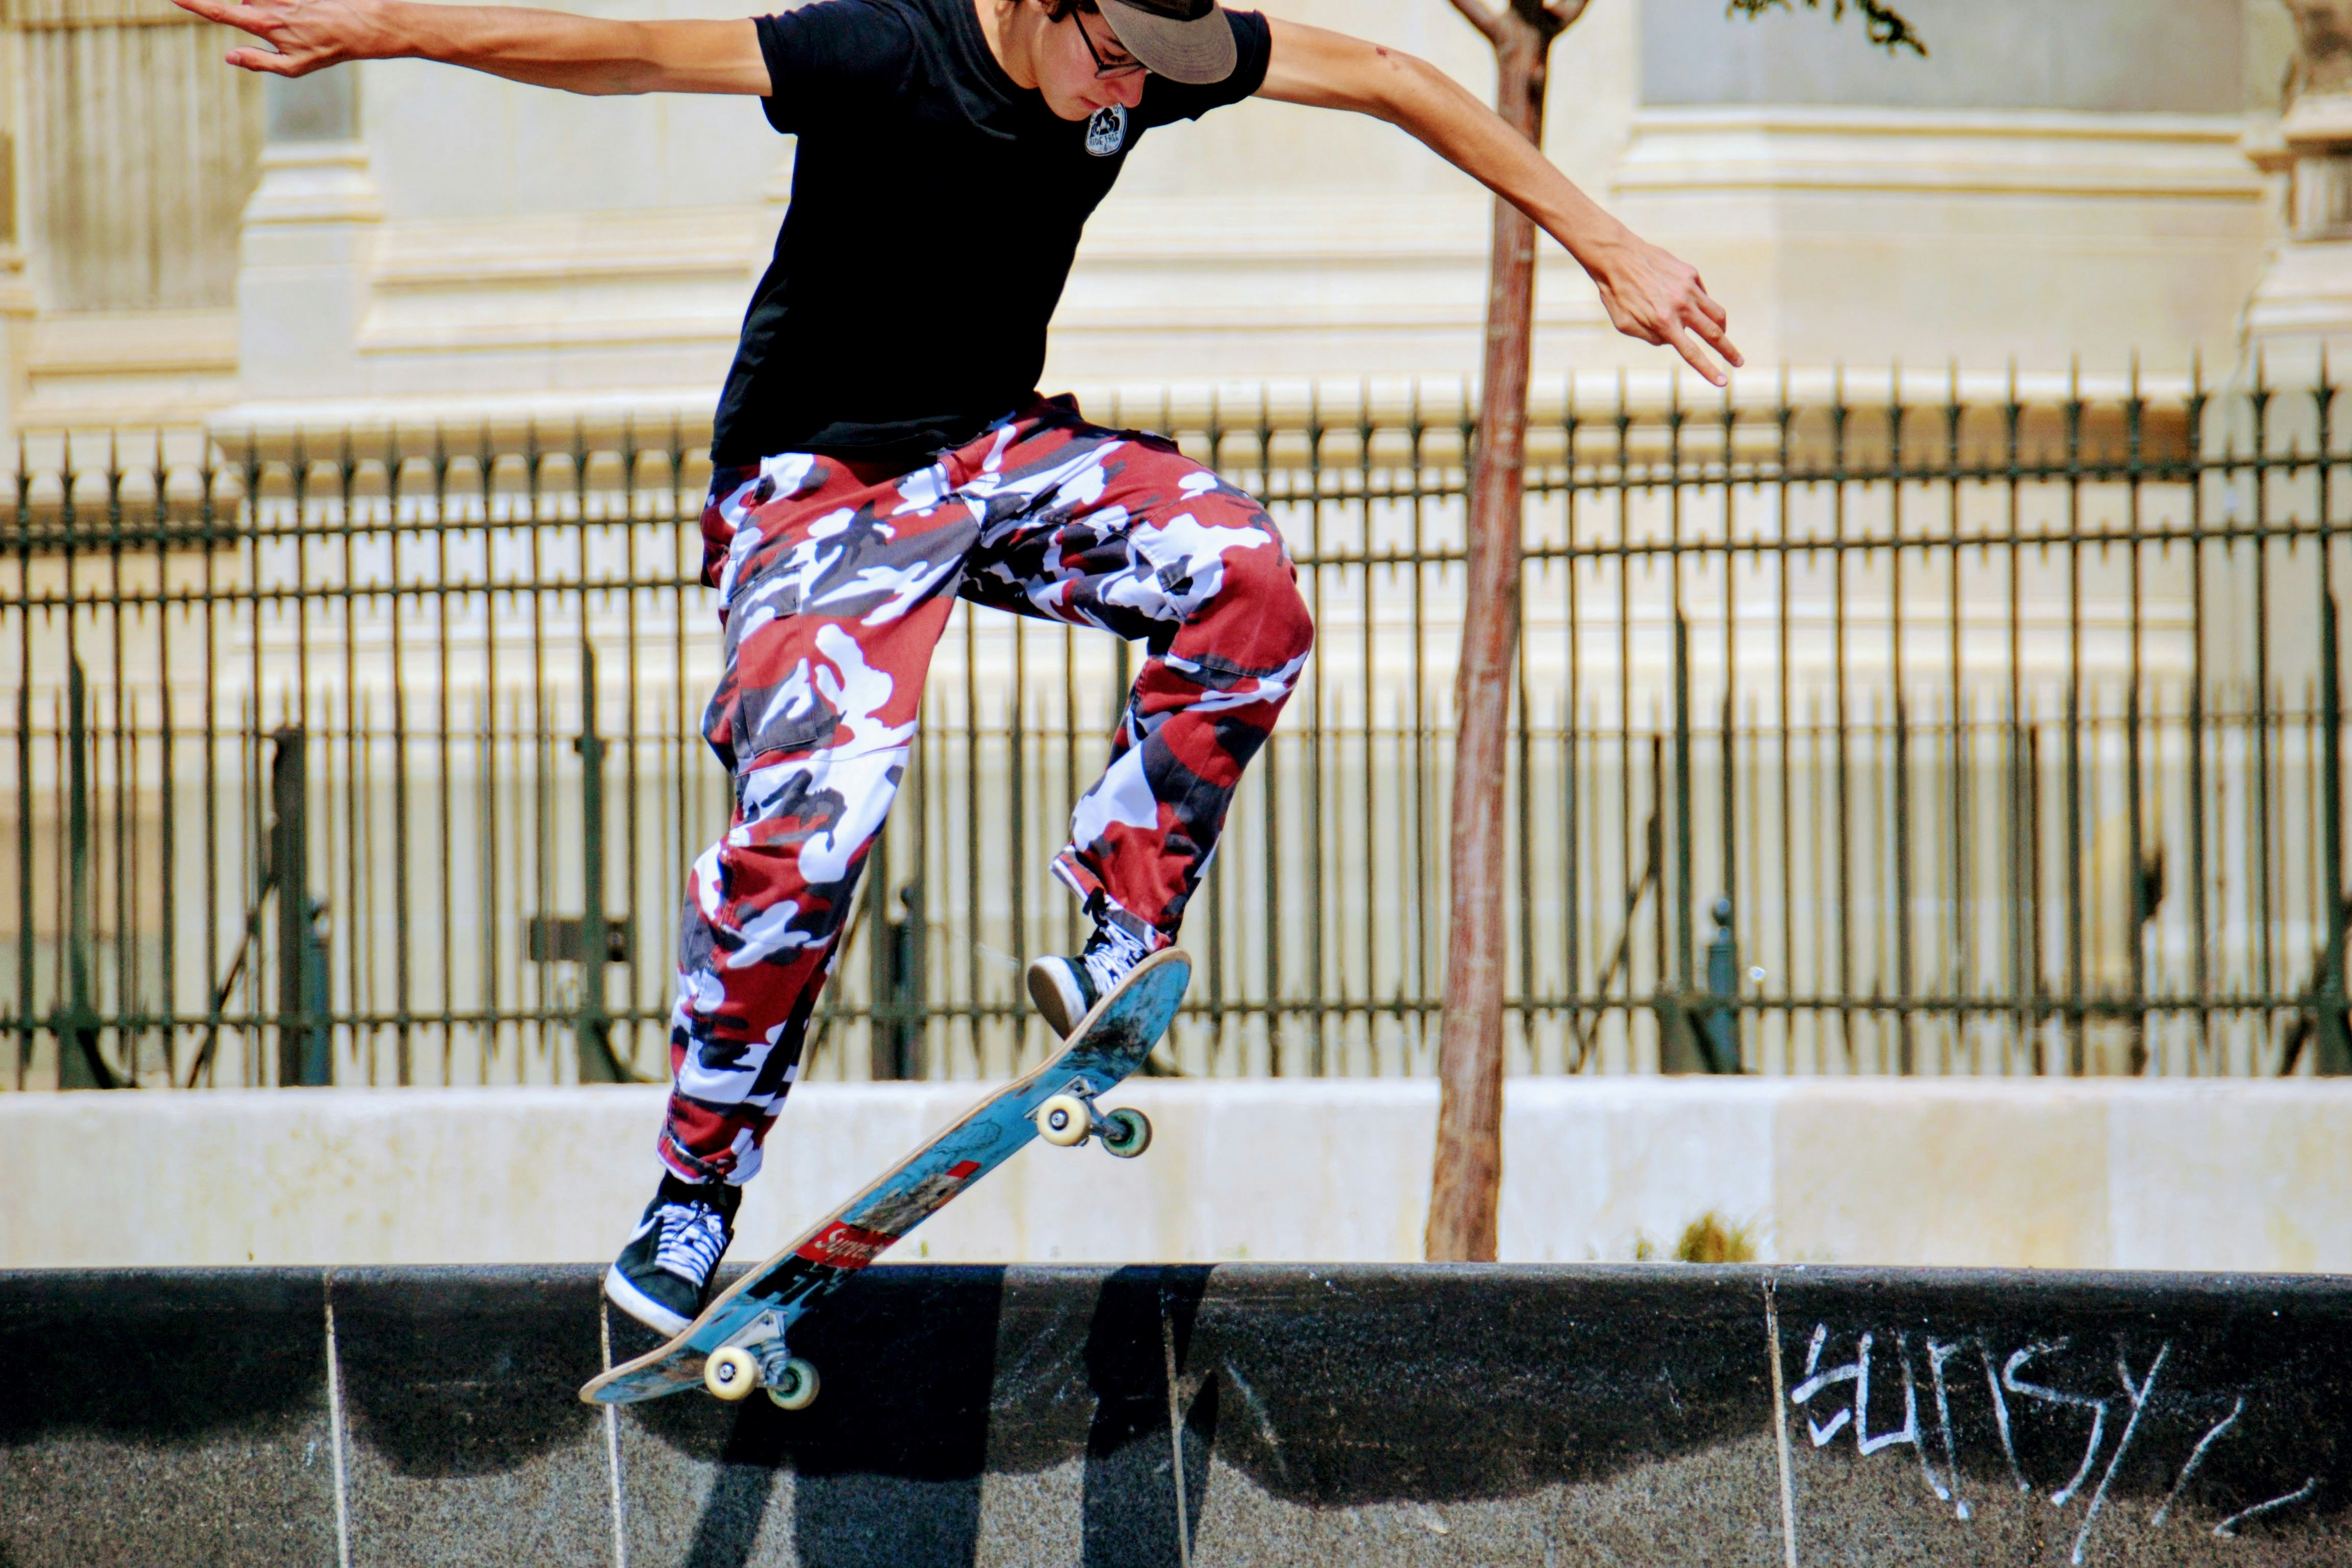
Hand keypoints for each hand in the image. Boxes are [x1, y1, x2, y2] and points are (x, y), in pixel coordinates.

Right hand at [168, 0, 400, 76]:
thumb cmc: (328, 50)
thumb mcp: (295, 67)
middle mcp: (270, 3)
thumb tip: (229, 57)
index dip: (194, 3)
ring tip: (296, 22)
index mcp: (265, 25)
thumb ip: (259, 62)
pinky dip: (277, 5)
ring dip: (265, 7)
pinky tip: (288, 12)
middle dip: (243, 10)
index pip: (220, 12)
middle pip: (241, 1)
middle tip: (268, 22)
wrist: (362, 26)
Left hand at [1586, 234, 1743, 387]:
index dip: (1709, 370)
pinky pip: (1703, 295)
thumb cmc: (1617, 294)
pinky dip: (1701, 305)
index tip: (1723, 382)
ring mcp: (1688, 288)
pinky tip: (1690, 305)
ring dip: (1721, 328)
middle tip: (1739, 362)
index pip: (1692, 353)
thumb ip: (1650, 337)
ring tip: (1721, 335)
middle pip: (1714, 334)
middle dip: (1729, 351)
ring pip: (1716, 313)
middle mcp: (1681, 306)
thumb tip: (1671, 341)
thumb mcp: (1626, 325)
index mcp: (1664, 323)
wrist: (1617, 256)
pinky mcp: (1690, 273)